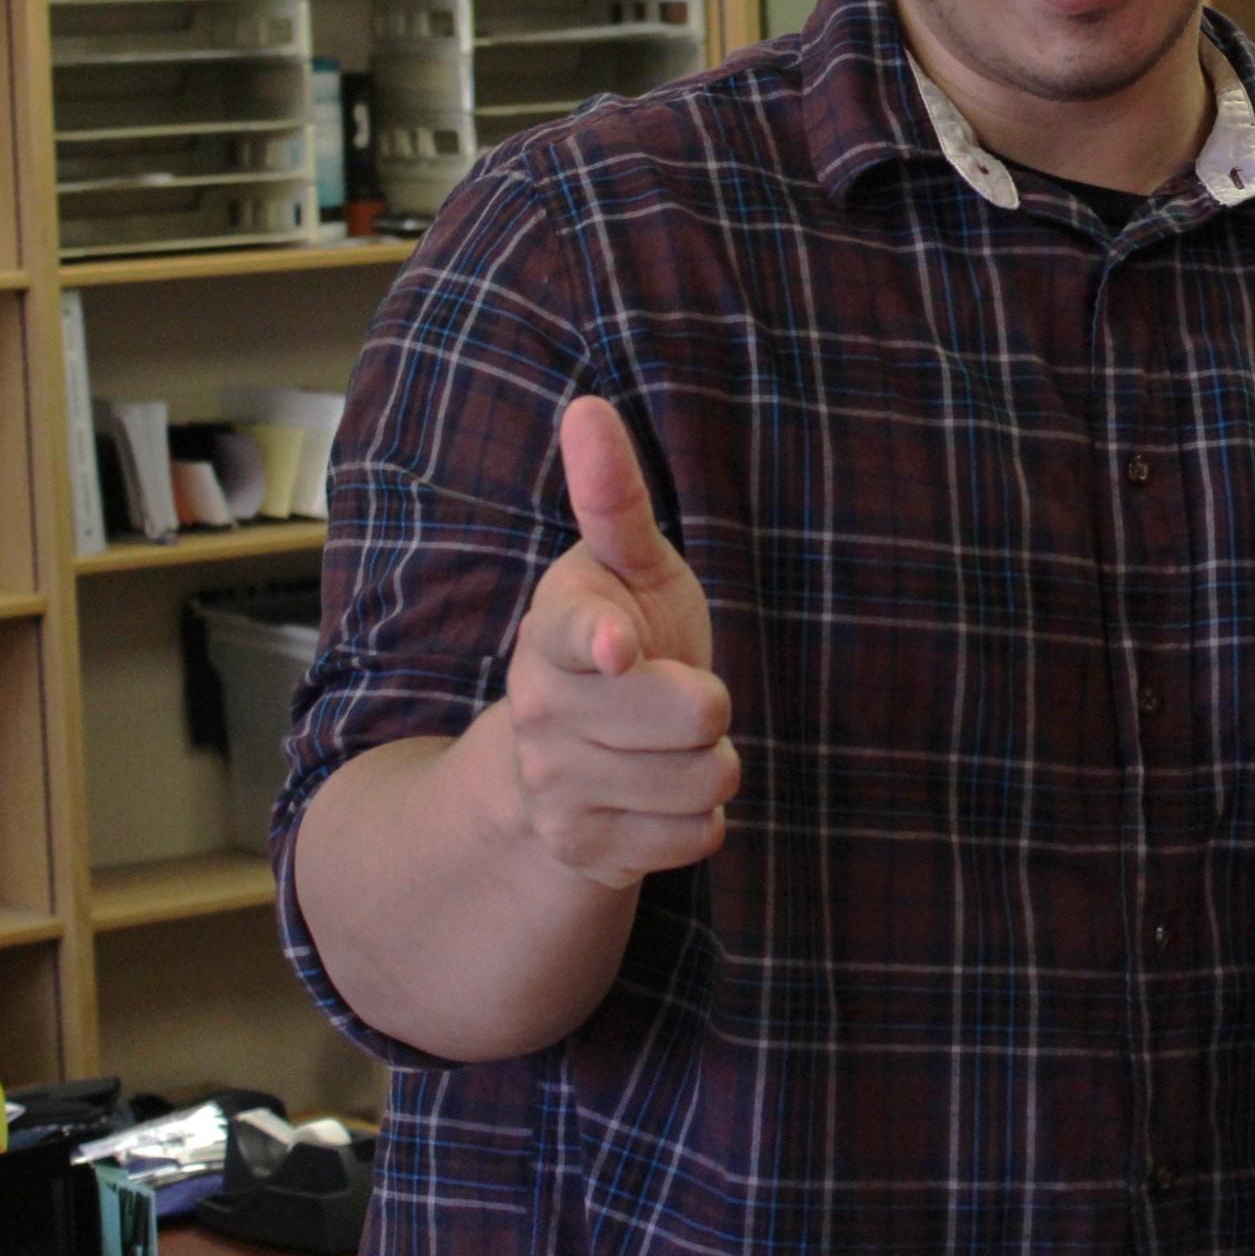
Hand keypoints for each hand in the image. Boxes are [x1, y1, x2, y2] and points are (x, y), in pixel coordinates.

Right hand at [505, 395, 737, 888]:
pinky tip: (662, 793)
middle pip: (688, 718)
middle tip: (685, 691)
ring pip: (700, 783)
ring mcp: (557, 786)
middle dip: (711, 705)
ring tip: (674, 744)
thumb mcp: (630, 563)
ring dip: (711, 766)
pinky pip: (695, 839)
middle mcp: (543, 711)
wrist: (574, 754)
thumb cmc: (625, 629)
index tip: (620, 648)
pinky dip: (699, 819)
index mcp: (557, 629)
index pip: (575, 635)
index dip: (603, 643)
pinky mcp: (585, 848)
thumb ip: (614, 497)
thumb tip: (587, 407)